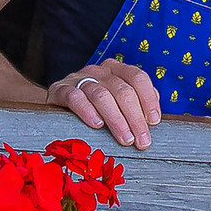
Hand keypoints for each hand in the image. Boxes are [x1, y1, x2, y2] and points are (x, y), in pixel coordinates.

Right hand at [47, 59, 161, 148]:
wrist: (56, 107)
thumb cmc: (93, 108)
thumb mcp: (115, 102)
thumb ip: (135, 104)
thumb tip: (153, 118)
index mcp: (116, 69)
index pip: (138, 78)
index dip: (148, 99)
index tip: (154, 121)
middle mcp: (99, 71)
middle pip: (122, 90)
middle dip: (135, 118)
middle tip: (141, 141)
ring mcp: (78, 78)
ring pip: (102, 95)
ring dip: (117, 120)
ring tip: (125, 139)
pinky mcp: (60, 90)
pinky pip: (75, 98)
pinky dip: (87, 111)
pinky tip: (97, 125)